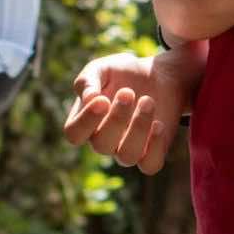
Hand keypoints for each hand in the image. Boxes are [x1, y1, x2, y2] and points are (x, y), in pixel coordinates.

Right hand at [63, 49, 201, 173]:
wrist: (158, 76)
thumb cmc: (123, 73)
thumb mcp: (101, 68)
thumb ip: (87, 80)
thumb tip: (88, 98)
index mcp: (84, 121)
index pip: (74, 134)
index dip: (86, 121)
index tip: (102, 100)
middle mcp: (103, 140)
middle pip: (101, 145)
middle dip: (116, 118)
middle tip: (128, 92)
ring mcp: (127, 149)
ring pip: (126, 156)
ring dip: (138, 128)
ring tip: (148, 101)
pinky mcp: (152, 152)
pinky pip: (150, 165)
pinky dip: (155, 147)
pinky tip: (159, 124)